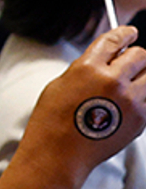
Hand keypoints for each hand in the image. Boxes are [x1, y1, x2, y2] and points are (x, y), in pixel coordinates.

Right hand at [17, 24, 145, 181]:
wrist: (58, 155)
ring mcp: (130, 101)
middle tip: (129, 63)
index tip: (130, 33)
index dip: (125, 33)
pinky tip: (125, 106)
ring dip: (142, 77)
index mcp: (88, 68)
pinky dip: (141, 98)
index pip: (116, 40)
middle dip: (136, 57)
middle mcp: (113, 81)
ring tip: (128, 86)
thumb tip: (109, 59)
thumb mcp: (61, 84)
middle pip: (141, 55)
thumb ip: (87, 67)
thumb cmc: (52, 121)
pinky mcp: (140, 119)